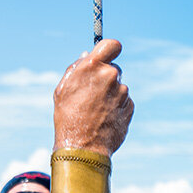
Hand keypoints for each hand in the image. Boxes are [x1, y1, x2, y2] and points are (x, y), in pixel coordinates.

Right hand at [52, 39, 132, 156]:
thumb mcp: (63, 90)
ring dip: (111, 95)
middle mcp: (110, 76)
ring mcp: (122, 92)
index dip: (110, 48)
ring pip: (119, 87)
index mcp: (92, 68)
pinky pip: (124, 102)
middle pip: (114, 68)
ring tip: (96, 112)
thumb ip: (76, 69)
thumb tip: (87, 55)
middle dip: (106, 77)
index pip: (111, 45)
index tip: (108, 54)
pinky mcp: (129, 107)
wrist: (82, 148)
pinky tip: (104, 119)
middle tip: (94, 93)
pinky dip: (117, 108)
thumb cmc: (68, 118)